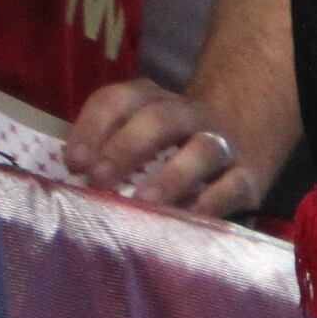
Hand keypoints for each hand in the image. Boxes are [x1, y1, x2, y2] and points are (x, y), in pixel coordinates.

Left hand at [64, 78, 272, 216]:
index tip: (73, 161)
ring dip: (171, 175)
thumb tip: (69, 182)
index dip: (93, 126)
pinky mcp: (247, 176)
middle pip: (159, 118)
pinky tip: (189, 217)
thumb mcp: (142, 132)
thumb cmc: (171, 145)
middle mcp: (188, 115)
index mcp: (153, 101)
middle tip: (99, 179)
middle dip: (126, 147)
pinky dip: (212, 202)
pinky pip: (232, 185)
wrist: (242, 134)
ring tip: (144, 201)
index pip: (118, 100)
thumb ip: (107, 150)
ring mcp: (221, 143)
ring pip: (202, 149)